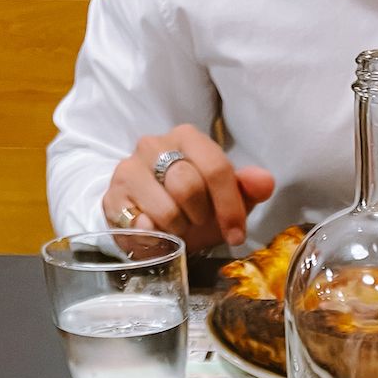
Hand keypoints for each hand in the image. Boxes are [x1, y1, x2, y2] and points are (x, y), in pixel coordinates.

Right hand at [104, 125, 275, 251]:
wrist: (148, 219)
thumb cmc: (191, 206)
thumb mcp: (225, 200)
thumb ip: (248, 190)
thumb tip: (264, 181)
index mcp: (187, 137)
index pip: (215, 167)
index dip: (230, 207)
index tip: (236, 235)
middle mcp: (154, 145)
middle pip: (188, 186)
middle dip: (200, 217)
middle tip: (198, 223)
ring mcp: (129, 169)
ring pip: (166, 209)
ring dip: (179, 230)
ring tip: (176, 227)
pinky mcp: (112, 197)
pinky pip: (141, 227)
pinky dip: (156, 240)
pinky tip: (156, 234)